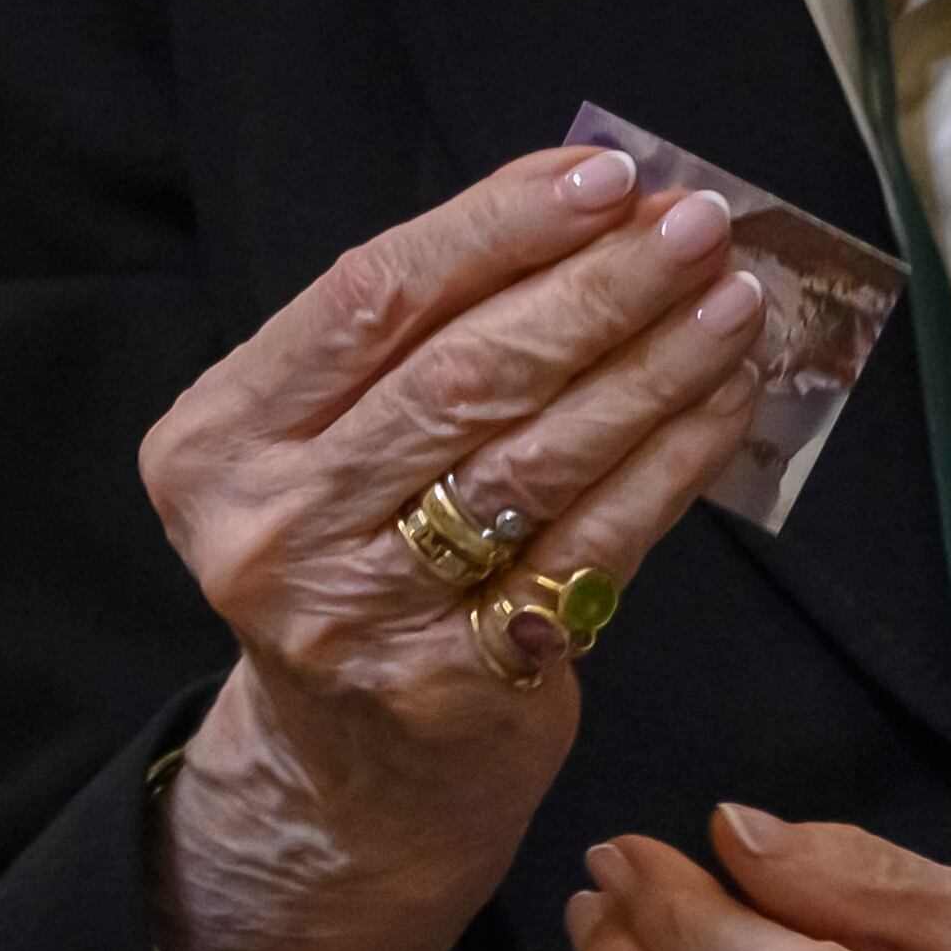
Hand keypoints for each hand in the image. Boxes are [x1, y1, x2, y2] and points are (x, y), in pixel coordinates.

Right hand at [141, 145, 769, 950]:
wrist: (351, 779)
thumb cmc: (360, 558)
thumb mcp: (332, 441)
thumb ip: (426, 336)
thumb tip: (598, 204)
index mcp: (216, 439)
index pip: (368, 296)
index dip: (496, 223)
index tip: (606, 172)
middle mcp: (269, 528)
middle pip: (457, 374)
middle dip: (594, 285)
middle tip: (696, 226)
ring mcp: (359, 618)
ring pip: (533, 457)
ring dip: (652, 365)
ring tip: (734, 299)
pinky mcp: (457, 686)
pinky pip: (591, 546)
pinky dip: (672, 462)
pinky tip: (725, 402)